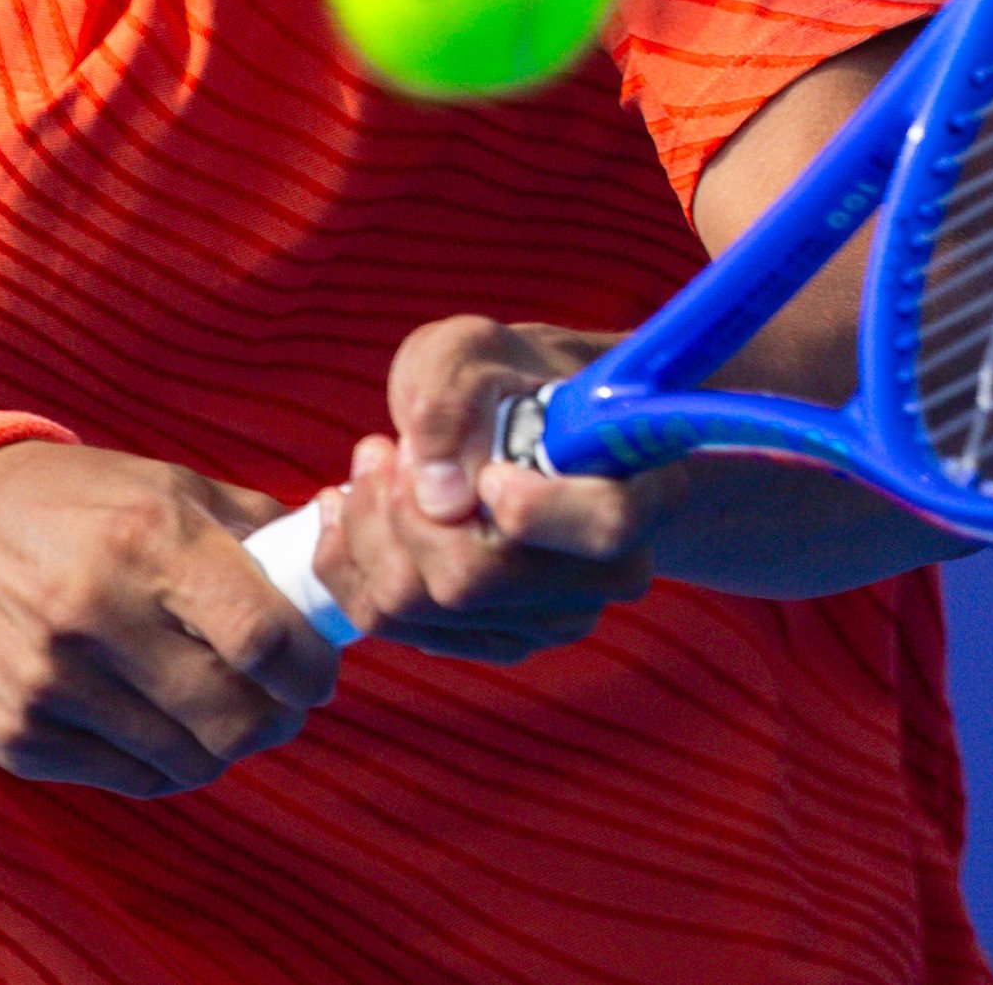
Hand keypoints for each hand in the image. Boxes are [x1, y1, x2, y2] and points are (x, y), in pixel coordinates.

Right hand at [0, 441, 339, 795]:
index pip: (260, 637)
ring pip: (189, 762)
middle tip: (282, 702)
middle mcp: (89, 611)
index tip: (320, 672)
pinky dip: (164, 760)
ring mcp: (44, 681)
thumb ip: (262, 533)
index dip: (311, 669)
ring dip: (223, 743)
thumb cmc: (89, 508)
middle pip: (232, 716)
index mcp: (145, 538)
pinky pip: (133, 781)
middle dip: (278, 718)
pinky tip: (155, 717)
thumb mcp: (172, 487)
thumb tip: (344, 574)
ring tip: (218, 706)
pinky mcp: (13, 734)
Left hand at [310, 317, 683, 663]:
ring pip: (418, 608)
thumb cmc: (498, 378)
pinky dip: (351, 564)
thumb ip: (453, 400)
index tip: (485, 467)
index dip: (532, 504)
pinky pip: (395, 626)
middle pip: (473, 580)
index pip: (605, 524)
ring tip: (369, 468)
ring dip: (365, 531)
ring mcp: (552, 618)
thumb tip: (440, 495)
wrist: (511, 416)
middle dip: (398, 511)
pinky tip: (350, 512)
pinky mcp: (496, 640)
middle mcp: (608, 572)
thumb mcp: (471, 351)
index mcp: (642, 487)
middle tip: (382, 448)